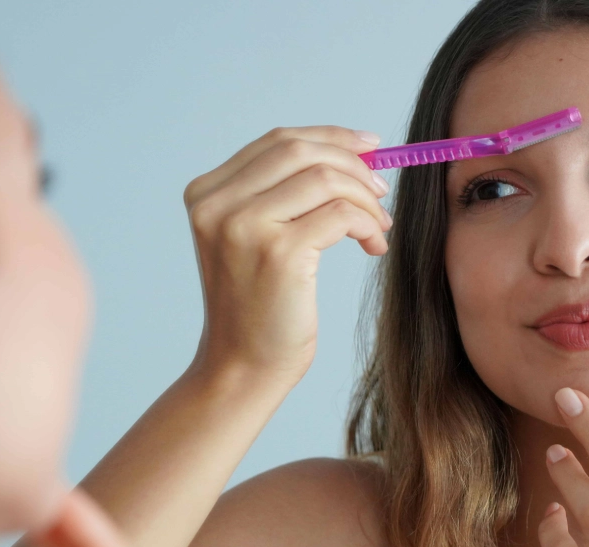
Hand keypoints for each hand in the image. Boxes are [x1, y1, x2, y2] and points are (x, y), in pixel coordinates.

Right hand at [182, 126, 390, 383]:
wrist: (243, 367)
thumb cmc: (260, 307)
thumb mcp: (256, 238)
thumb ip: (284, 194)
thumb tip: (354, 152)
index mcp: (207, 193)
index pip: (277, 141)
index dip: (330, 137)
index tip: (370, 146)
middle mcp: (217, 204)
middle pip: (300, 152)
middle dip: (352, 164)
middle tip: (381, 190)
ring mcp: (244, 227)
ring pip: (325, 179)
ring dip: (365, 198)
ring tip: (379, 226)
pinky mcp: (277, 253)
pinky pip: (340, 215)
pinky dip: (368, 224)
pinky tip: (375, 245)